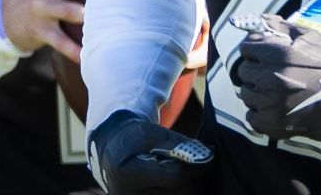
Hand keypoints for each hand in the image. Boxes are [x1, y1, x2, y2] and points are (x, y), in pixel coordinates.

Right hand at [88, 110, 211, 193]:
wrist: (111, 155)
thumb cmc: (131, 140)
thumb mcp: (149, 132)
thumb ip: (176, 143)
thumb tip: (205, 155)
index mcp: (130, 174)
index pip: (175, 176)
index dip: (196, 166)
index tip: (209, 154)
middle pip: (181, 191)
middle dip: (195, 174)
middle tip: (198, 159)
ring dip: (191, 183)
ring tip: (187, 167)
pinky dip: (182, 188)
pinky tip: (181, 177)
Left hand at [234, 14, 320, 142]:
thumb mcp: (311, 37)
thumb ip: (282, 27)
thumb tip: (260, 20)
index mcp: (276, 55)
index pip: (246, 47)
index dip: (255, 49)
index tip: (264, 54)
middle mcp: (268, 78)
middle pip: (244, 70)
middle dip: (255, 69)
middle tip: (270, 72)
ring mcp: (267, 103)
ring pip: (246, 93)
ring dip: (257, 90)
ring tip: (274, 91)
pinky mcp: (270, 123)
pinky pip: (251, 115)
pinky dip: (260, 111)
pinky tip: (274, 107)